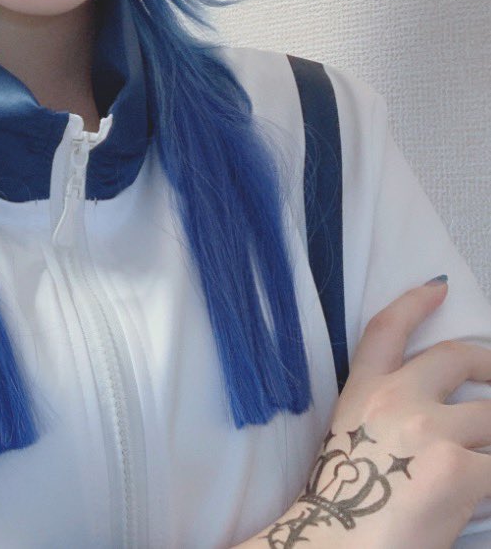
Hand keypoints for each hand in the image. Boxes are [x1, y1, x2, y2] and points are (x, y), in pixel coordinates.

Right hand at [253, 278, 490, 548]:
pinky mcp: (460, 469)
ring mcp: (430, 429)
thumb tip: (439, 413)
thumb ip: (389, 417)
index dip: (414, 302)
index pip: (387, 329)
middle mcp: (396, 399)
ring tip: (490, 444)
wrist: (335, 547)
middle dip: (487, 361)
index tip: (437, 288)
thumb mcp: (351, 441)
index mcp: (362, 392)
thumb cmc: (345, 506)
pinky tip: (490, 482)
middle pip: (456, 357)